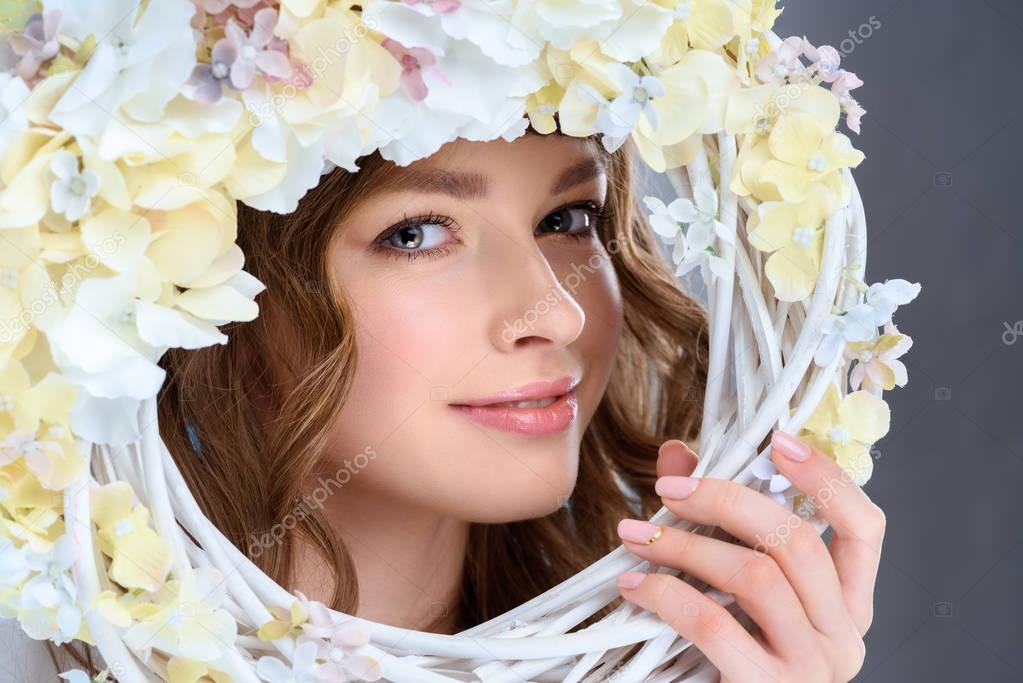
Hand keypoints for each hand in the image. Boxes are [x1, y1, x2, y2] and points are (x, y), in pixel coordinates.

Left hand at [615, 430, 884, 682]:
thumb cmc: (725, 656)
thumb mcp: (732, 586)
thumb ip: (716, 520)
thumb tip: (679, 454)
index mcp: (847, 605)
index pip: (866, 528)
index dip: (825, 478)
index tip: (775, 440)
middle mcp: (843, 636)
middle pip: (798, 543)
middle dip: (726, 501)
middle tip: (668, 489)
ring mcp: (811, 669)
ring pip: (757, 578)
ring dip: (686, 546)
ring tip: (636, 535)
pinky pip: (715, 625)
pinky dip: (666, 594)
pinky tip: (633, 583)